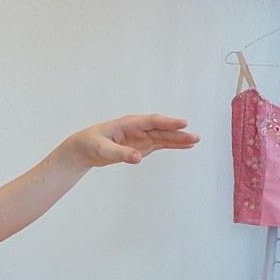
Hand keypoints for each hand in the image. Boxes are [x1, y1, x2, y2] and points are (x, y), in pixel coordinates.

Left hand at [68, 114, 199, 167]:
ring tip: (195, 141)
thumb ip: (121, 153)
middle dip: (178, 133)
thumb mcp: (103, 150)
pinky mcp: (142, 145)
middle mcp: (137, 128)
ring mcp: (141, 137)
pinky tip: (185, 146)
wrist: (84, 149)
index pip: (151, 122)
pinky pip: (160, 144)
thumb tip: (138, 158)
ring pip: (163, 137)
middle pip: (161, 129)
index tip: (182, 123)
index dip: (167, 122)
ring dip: (178, 139)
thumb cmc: (91, 144)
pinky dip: (172, 145)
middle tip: (195, 137)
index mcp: (128, 124)